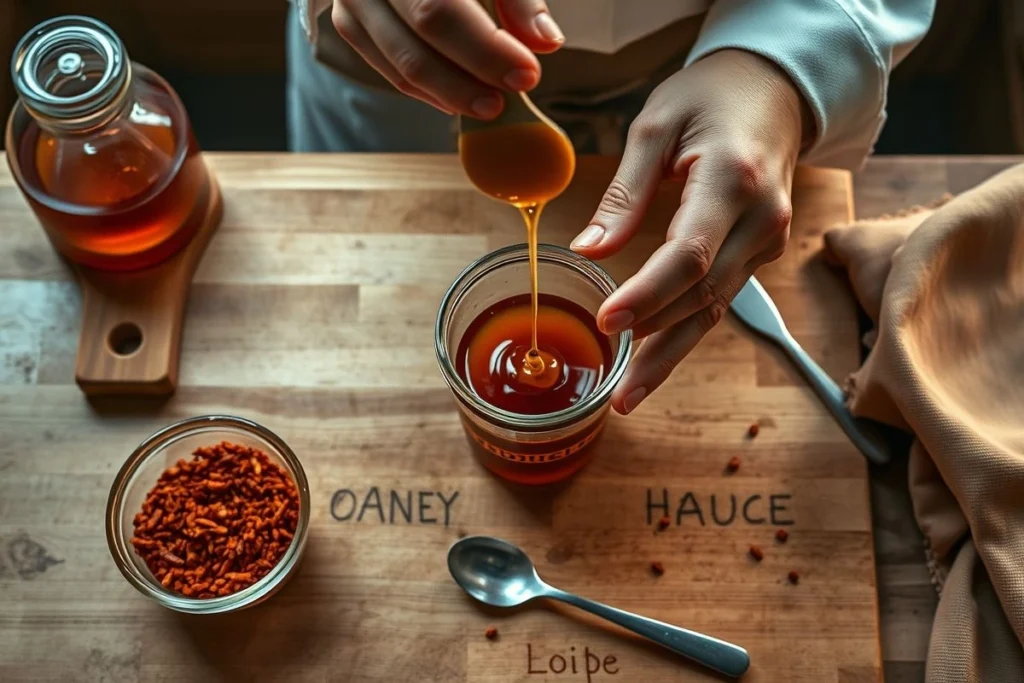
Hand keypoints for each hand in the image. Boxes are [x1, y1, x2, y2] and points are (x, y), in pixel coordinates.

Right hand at [331, 0, 563, 116]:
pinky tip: (459, 99)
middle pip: (417, 44)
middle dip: (466, 82)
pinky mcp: (348, 20)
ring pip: (400, 64)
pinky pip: (387, 69)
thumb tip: (546, 42)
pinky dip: (427, 91)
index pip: (440, 9)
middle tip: (503, 103)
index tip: (526, 75)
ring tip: (489, 105)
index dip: (485, 49)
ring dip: (449, 95)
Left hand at [570, 49, 812, 414]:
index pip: (689, 254)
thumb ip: (623, 194)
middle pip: (704, 295)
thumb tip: (588, 252)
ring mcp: (768, 239)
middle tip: (614, 389)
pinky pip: (720, 297)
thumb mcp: (654, 127)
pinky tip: (653, 359)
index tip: (606, 322)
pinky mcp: (761, 251)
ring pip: (714, 309)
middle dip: (656, 345)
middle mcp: (761, 218)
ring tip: (629, 396)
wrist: (773, 91)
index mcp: (732, 180)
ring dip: (670, 354)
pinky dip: (684, 330)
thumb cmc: (709, 99)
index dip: (647, 294)